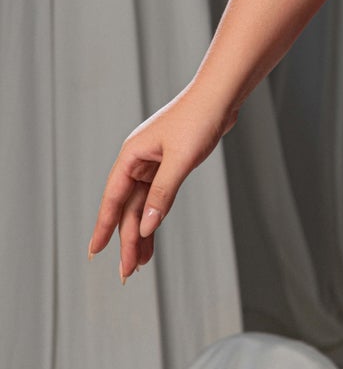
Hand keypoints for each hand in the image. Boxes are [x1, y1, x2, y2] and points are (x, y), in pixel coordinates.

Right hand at [87, 82, 238, 282]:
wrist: (220, 96)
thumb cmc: (199, 119)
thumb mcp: (180, 160)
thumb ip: (162, 194)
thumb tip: (146, 225)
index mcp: (131, 156)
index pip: (113, 199)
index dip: (103, 227)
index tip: (94, 251)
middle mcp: (138, 161)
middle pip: (128, 207)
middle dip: (127, 239)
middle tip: (126, 272)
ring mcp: (153, 164)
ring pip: (142, 205)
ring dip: (141, 233)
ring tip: (140, 263)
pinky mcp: (169, 165)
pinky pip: (157, 197)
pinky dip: (155, 216)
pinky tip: (152, 235)